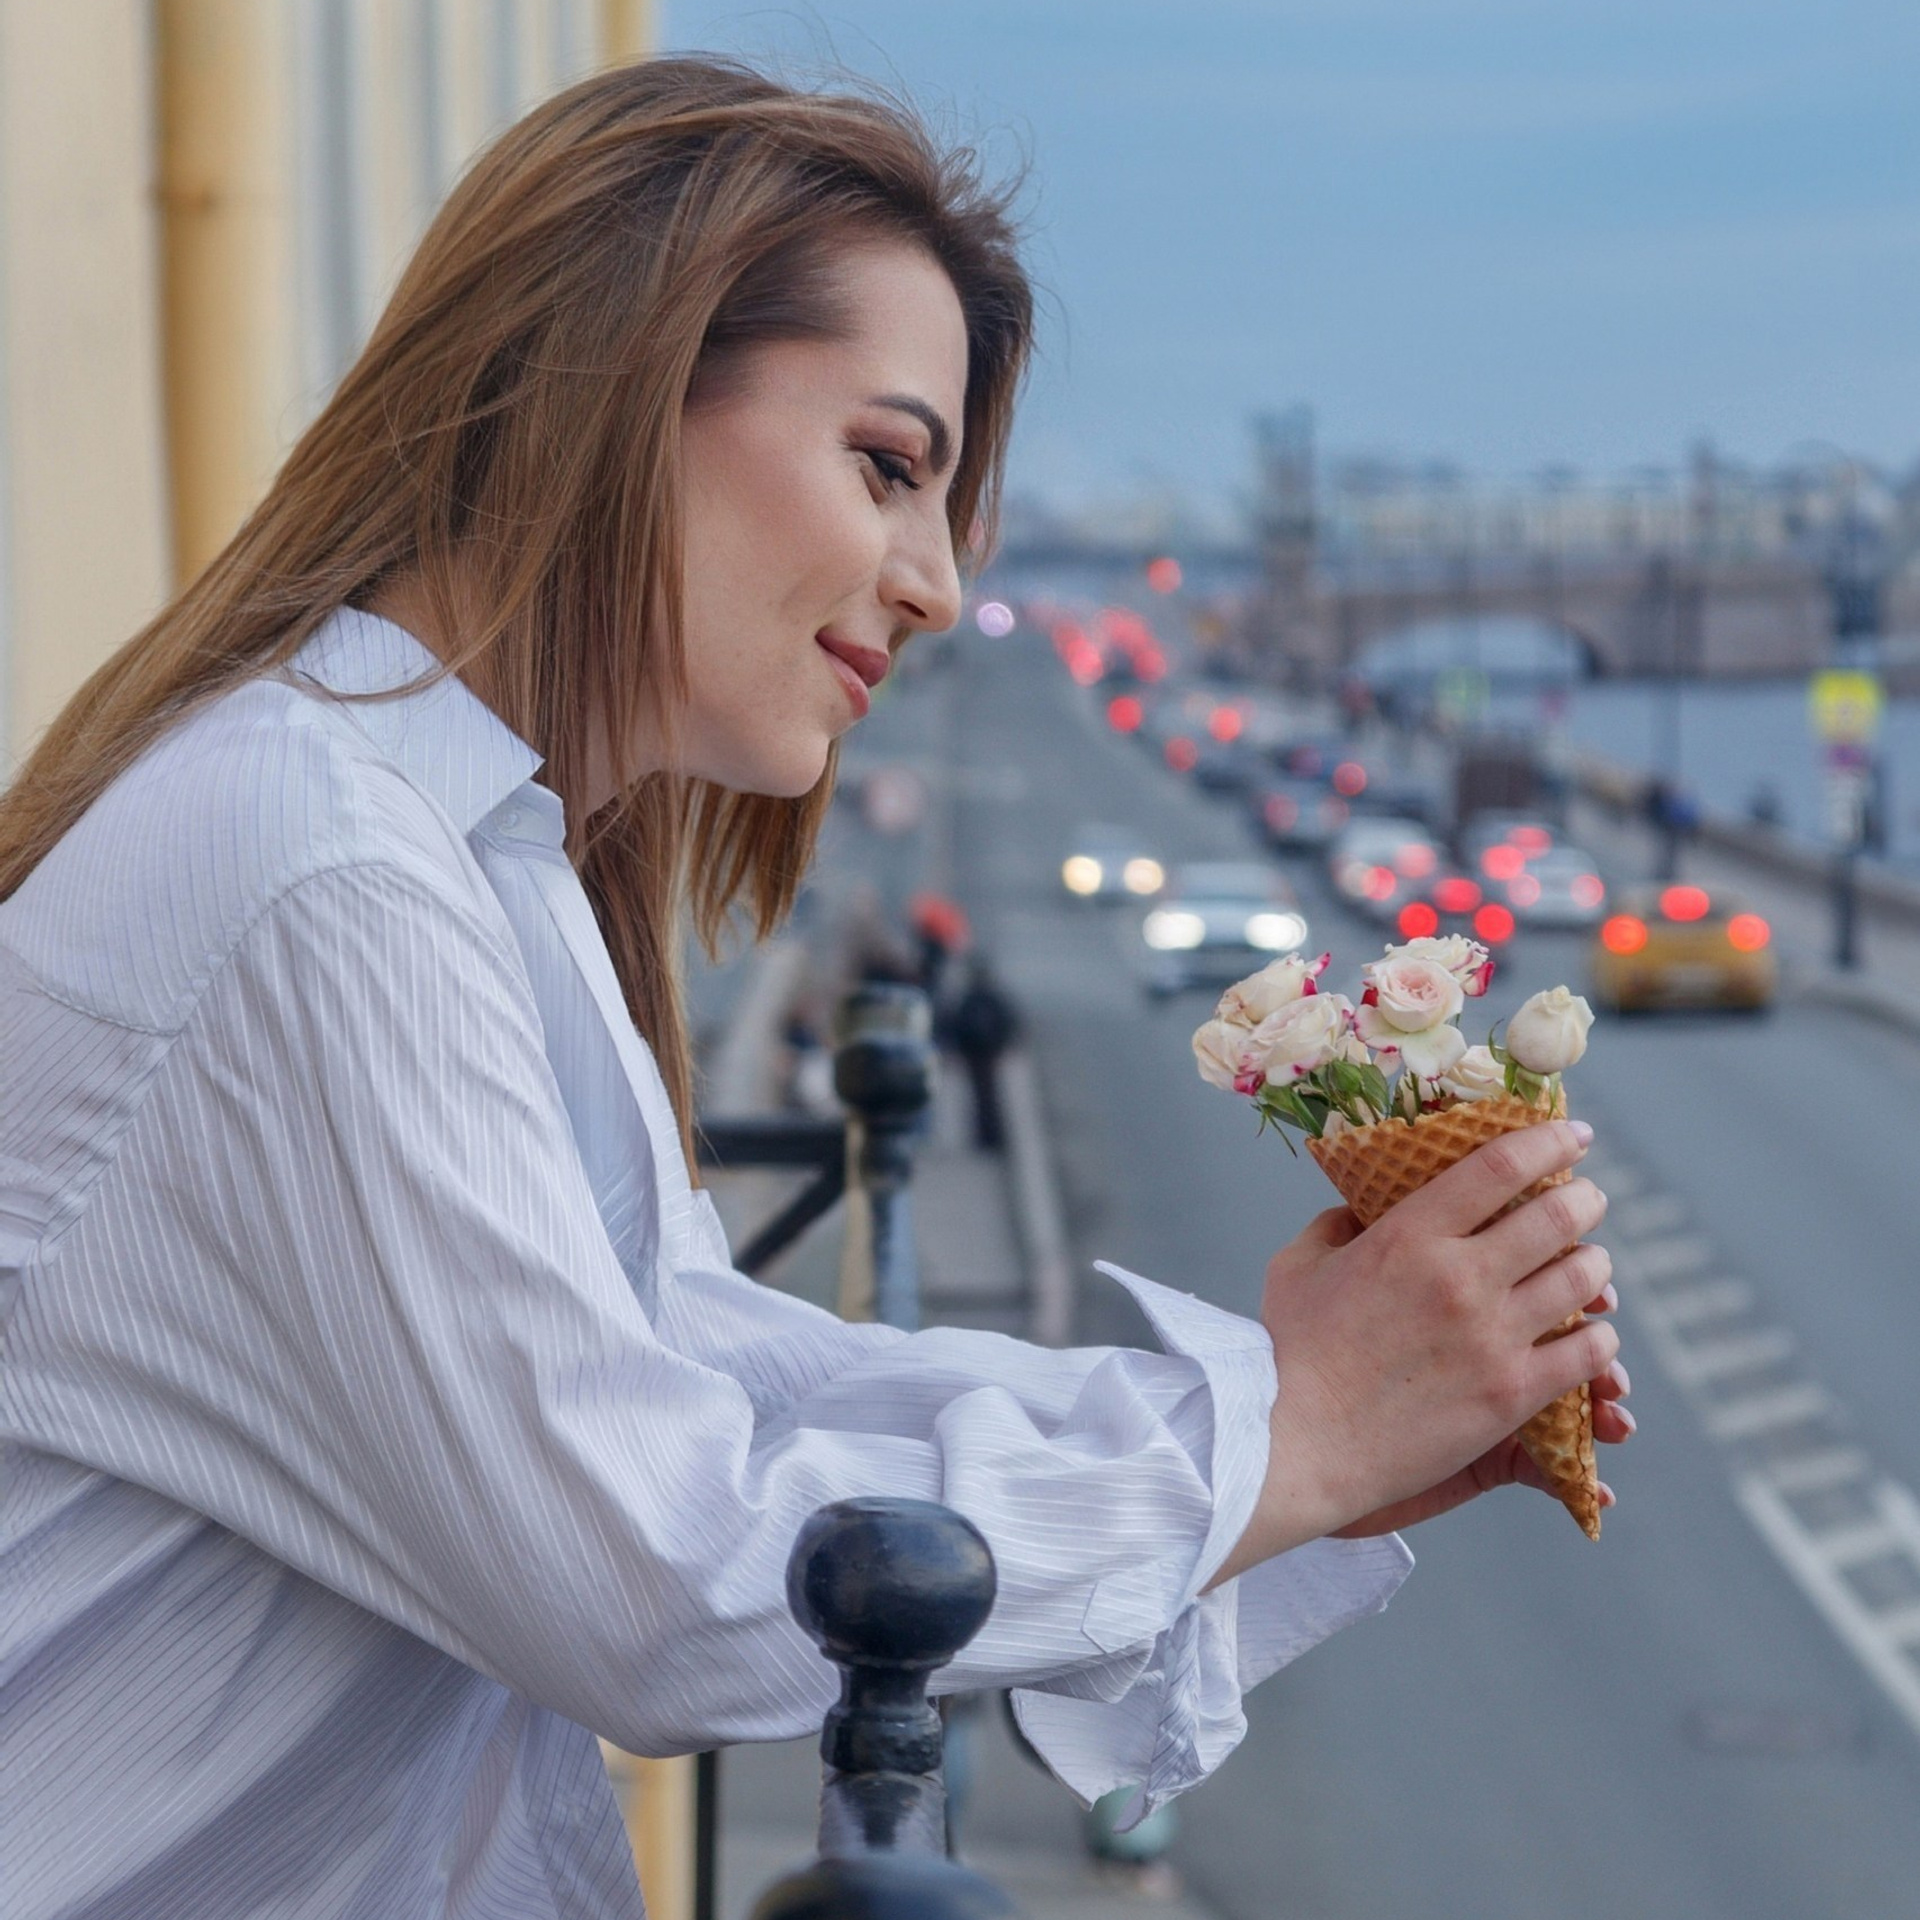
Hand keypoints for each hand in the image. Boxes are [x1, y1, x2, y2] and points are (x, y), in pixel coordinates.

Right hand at [1210, 1120, 1621, 1583]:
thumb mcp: (1297, 1266)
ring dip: (1597, 1267)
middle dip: (1585, 1200)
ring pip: (1583, 1281)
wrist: (1293, 1443)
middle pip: (1558, 1216)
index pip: (1501, 1167)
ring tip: (1593, 1266)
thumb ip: (1336, 1227)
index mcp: (1409, 1235)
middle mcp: (1459, 1277)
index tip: (1572, 1134)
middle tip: (1588, 1199)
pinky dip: (1598, 1339)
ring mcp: (1490, 1337)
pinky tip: (1592, 1336)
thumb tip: (1358, 1210)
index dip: (1548, 1141)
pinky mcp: (1509, 1395)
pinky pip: (1586, 1354)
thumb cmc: (1286, 1352)